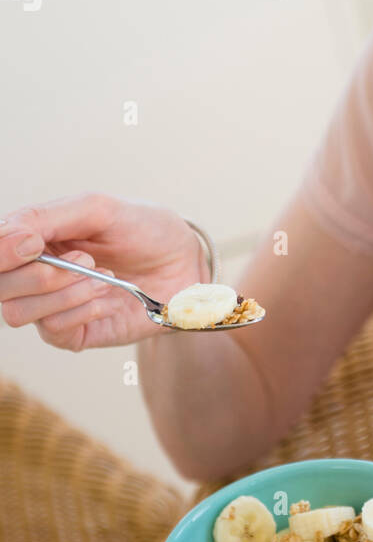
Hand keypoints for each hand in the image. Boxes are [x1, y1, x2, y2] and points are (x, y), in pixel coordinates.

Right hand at [0, 192, 208, 348]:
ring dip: (66, 294)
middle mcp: (33, 273)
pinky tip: (109, 299)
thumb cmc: (142, 228)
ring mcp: (51, 306)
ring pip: (19, 313)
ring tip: (104, 278)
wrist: (184, 261)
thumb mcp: (99, 209)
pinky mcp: (73, 332)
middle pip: (0, 287)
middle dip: (41, 276)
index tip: (33, 245)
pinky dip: (83, 311)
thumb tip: (11, 237)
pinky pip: (54, 331)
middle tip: (88, 260)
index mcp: (32, 238)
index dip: (3, 253)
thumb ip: (49, 217)